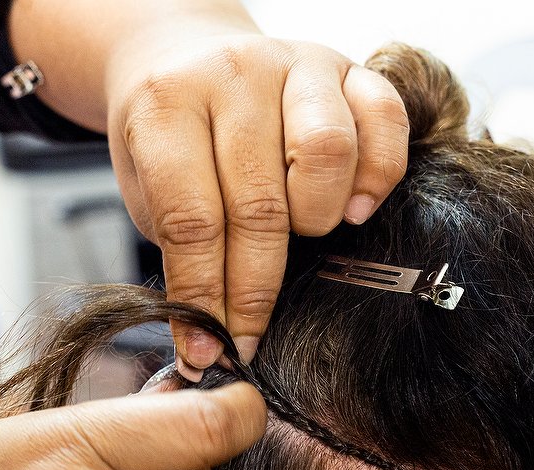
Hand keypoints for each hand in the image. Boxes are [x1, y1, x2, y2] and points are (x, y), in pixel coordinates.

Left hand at [105, 33, 409, 377]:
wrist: (184, 58)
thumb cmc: (170, 137)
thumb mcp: (148, 188)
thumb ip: (181, 252)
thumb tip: (205, 347)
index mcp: (167, 104)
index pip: (192, 219)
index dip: (204, 296)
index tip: (208, 347)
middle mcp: (234, 75)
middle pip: (260, 204)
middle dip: (255, 289)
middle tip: (249, 332)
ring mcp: (296, 65)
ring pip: (328, 153)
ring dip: (318, 217)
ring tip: (302, 233)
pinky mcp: (350, 68)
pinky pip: (386, 122)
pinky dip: (377, 177)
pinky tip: (353, 207)